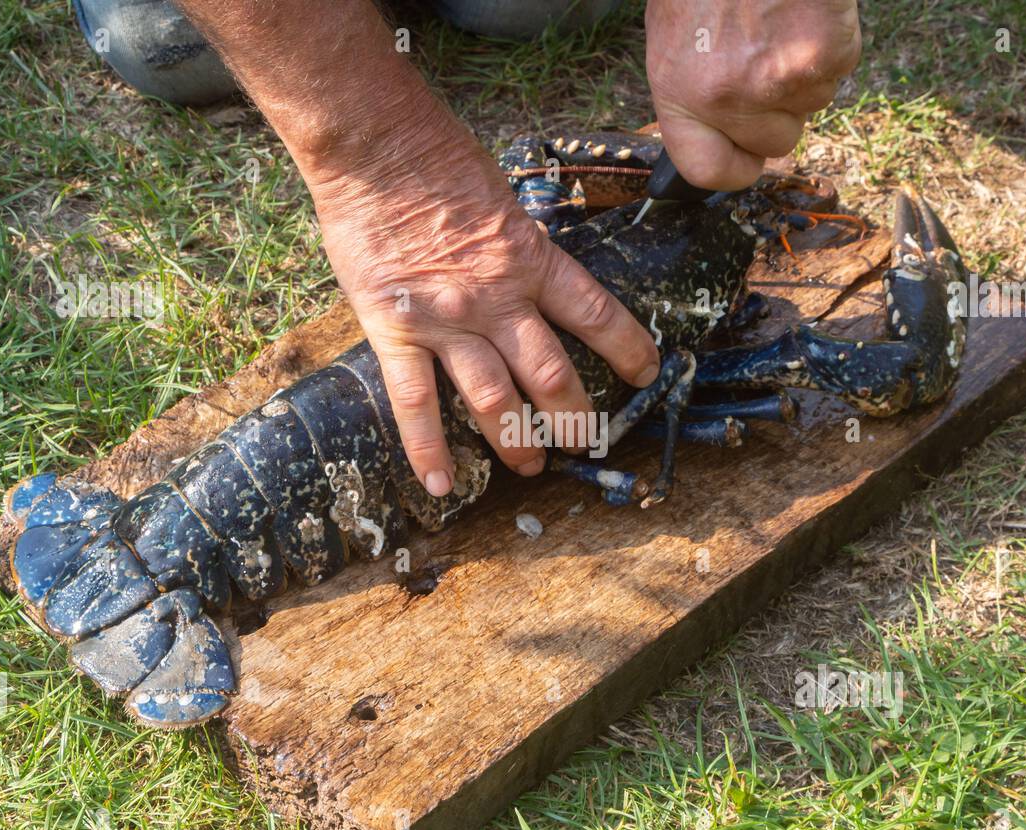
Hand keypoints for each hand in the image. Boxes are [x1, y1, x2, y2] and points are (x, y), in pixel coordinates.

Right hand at [310, 109, 659, 495]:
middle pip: (550, 373)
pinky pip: (415, 402)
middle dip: (572, 417)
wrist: (378, 148)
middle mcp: (499, 299)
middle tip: (581, 444)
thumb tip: (525, 276)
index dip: (627, 345)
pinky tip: (440, 485)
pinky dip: (428, 450)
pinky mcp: (397, 331)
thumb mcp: (501, 201)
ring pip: (494, 398)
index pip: (594, 312)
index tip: (647, 372)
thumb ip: (515, 249)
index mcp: (531, 260)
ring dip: (516, 442)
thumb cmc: (437, 161)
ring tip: (530, 468)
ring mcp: (449, 321)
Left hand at [645, 0, 860, 188]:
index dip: (735, 168)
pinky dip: (831, 43)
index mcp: (680, 93)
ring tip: (779, 21)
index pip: (709, 170)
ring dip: (804, 72)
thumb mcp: (675, 37)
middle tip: (767, 58)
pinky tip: (805, 11)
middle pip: (774, 143)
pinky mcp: (827, 55)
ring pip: (812, 105)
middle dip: (777, 111)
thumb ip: (696, 94)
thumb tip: (723, 140)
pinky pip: (839, 71)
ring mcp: (780, 79)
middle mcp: (728, 96)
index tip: (747, 158)